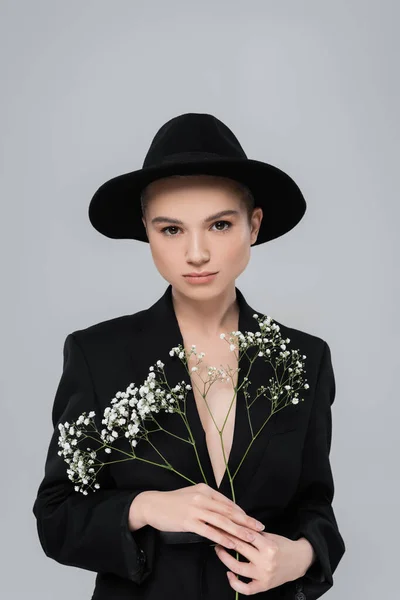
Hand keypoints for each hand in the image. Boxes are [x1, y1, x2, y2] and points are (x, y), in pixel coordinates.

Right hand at [133, 482, 265, 548]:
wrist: (152, 505)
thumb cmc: (173, 502)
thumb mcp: (192, 496)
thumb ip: (207, 501)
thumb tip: (223, 511)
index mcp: (205, 490)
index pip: (228, 503)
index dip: (242, 513)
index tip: (253, 521)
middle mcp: (203, 497)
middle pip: (229, 511)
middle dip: (246, 521)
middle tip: (260, 528)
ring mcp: (196, 509)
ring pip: (222, 521)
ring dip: (239, 531)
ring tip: (251, 538)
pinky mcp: (189, 521)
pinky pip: (209, 530)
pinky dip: (222, 537)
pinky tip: (231, 543)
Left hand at [214, 530, 301, 594]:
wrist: (299, 561)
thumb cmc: (283, 546)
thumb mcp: (270, 535)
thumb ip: (254, 533)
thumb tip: (234, 526)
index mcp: (268, 546)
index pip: (245, 535)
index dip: (231, 529)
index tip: (222, 525)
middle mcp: (265, 562)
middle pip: (239, 549)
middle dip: (225, 540)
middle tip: (216, 534)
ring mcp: (263, 575)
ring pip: (238, 568)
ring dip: (224, 558)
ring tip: (219, 549)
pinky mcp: (263, 586)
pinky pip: (246, 589)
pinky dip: (235, 583)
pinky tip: (229, 574)